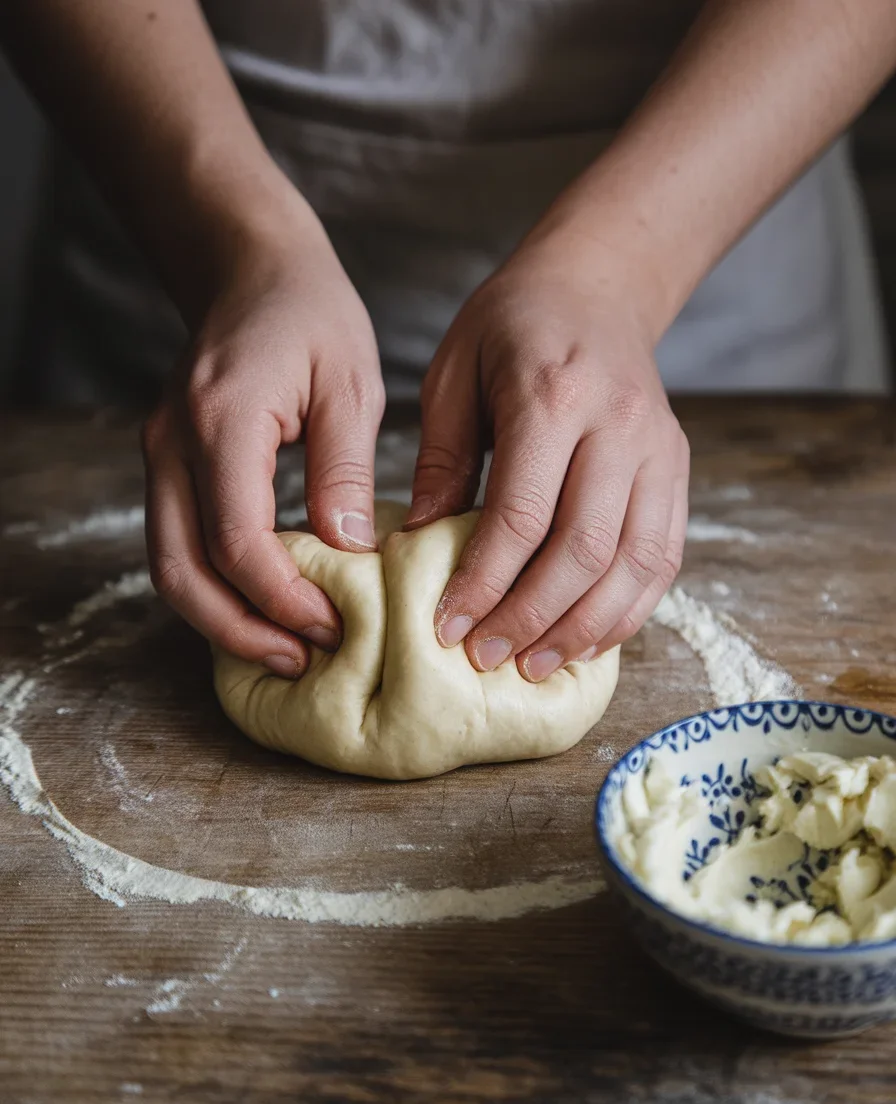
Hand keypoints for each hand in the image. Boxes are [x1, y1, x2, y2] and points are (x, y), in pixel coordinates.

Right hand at [143, 209, 384, 678]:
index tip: (334, 626)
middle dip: (240, 629)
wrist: (251, 270)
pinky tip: (264, 605)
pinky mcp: (169, 464)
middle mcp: (173, 444)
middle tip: (302, 661)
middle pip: (181, 570)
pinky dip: (215, 586)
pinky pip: (179, 543)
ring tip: (285, 647)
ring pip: (170, 566)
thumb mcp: (350, 384)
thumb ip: (344, 470)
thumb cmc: (311, 315)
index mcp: (222, 421)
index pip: (237, 540)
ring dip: (222, 618)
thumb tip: (347, 553)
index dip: (283, 598)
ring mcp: (160, 455)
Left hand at [406, 233, 688, 679]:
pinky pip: (663, 557)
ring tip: (535, 666)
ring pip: (632, 565)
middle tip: (485, 657)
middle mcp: (617, 427)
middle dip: (529, 618)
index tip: (445, 628)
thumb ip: (439, 460)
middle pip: (581, 551)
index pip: (520, 517)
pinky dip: (628, 608)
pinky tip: (588, 638)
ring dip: (582, 628)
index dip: (482, 584)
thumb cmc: (512, 327)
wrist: (598, 286)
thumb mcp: (453, 374)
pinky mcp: (677, 469)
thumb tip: (417, 545)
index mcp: (552, 397)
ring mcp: (658, 450)